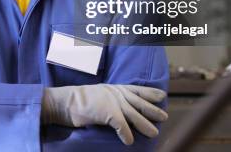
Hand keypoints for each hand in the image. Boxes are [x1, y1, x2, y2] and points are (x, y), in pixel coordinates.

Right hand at [41, 84, 167, 144]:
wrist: (66, 102)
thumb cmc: (79, 101)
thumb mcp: (98, 95)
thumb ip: (110, 99)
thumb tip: (119, 109)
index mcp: (114, 88)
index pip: (136, 89)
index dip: (150, 92)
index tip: (162, 96)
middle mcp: (116, 94)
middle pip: (139, 102)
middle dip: (153, 110)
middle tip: (164, 117)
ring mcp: (113, 102)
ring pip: (135, 116)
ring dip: (145, 125)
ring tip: (154, 133)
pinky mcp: (109, 113)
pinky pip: (122, 127)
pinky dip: (127, 135)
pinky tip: (129, 142)